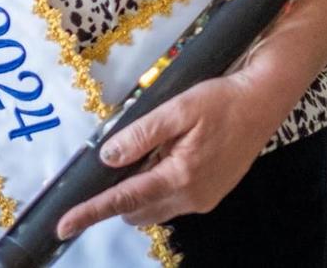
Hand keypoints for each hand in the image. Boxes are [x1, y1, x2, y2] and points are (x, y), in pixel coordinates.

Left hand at [53, 72, 288, 238]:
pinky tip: (165, 155)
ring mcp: (203, 200)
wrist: (262, 102)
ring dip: (139, 191)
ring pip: (154, 208)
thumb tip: (108, 158)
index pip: (124, 200)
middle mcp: (191, 198)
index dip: (91, 212)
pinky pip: (172, 200)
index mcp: (179, 177)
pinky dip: (157, 186)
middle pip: (137, 210)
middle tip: (115, 161)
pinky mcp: (211, 195)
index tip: (64, 226)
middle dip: (118, 196)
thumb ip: (140, 135)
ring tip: (147, 151)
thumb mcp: (175, 110)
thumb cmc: (220, 101)